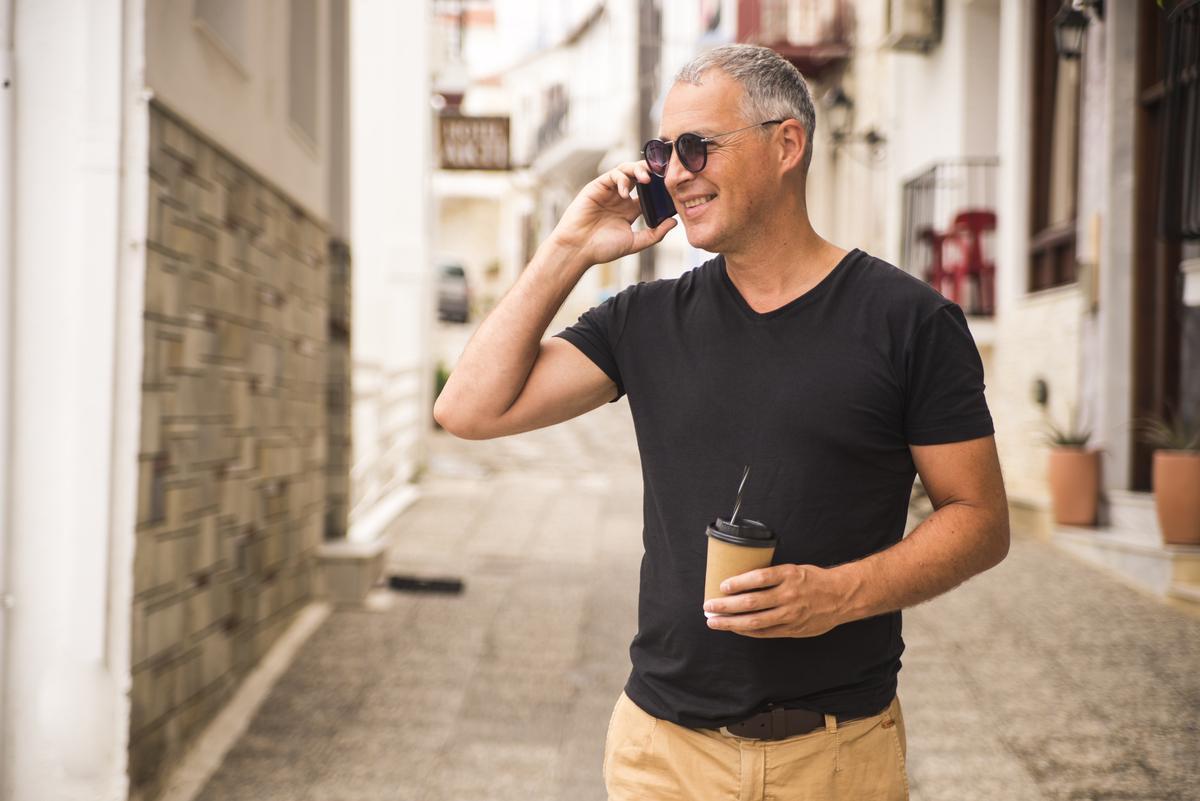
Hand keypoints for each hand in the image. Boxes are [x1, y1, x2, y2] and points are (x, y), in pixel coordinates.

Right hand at [547, 161, 676, 265]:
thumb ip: (654, 234)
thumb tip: (674, 222)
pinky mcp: (597, 186)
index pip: (650, 192)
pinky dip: (621, 179)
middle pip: (639, 176)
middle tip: (662, 174)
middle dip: (651, 171)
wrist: (578, 248)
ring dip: (638, 170)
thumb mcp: (634, 243)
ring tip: (646, 179)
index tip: (673, 185)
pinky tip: (624, 192)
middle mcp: (621, 197)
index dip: (660, 186)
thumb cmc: (602, 248)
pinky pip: (612, 175)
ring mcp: (609, 191)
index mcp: (631, 210)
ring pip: (627, 170)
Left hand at [702, 564, 849, 637]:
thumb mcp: (794, 569)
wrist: (842, 597)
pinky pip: (765, 632)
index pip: (758, 578)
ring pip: (755, 621)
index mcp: (788, 575)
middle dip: (726, 605)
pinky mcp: (793, 629)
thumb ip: (773, 577)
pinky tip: (734, 628)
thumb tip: (742, 581)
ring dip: (731, 622)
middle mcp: (789, 595)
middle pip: (752, 602)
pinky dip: (747, 631)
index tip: (721, 586)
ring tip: (714, 621)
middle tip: (708, 606)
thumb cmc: (814, 580)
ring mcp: (791, 614)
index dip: (738, 583)